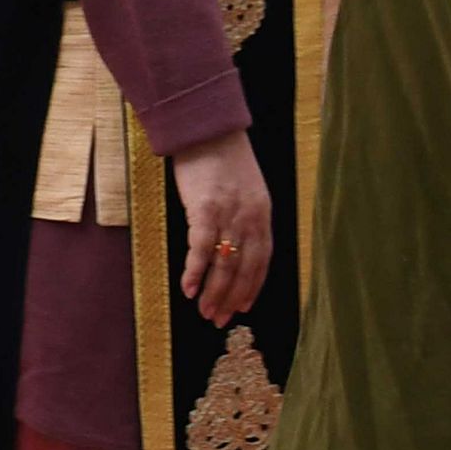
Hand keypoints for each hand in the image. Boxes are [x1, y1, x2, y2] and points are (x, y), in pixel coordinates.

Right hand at [167, 131, 272, 326]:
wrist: (206, 130)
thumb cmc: (222, 159)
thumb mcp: (246, 189)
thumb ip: (245, 217)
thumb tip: (233, 245)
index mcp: (262, 216)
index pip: (261, 262)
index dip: (251, 288)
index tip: (241, 308)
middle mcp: (250, 219)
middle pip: (243, 269)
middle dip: (231, 298)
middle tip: (219, 319)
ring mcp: (229, 215)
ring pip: (224, 264)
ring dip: (214, 292)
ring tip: (204, 311)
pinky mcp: (204, 209)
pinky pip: (201, 249)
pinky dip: (195, 272)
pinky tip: (188, 289)